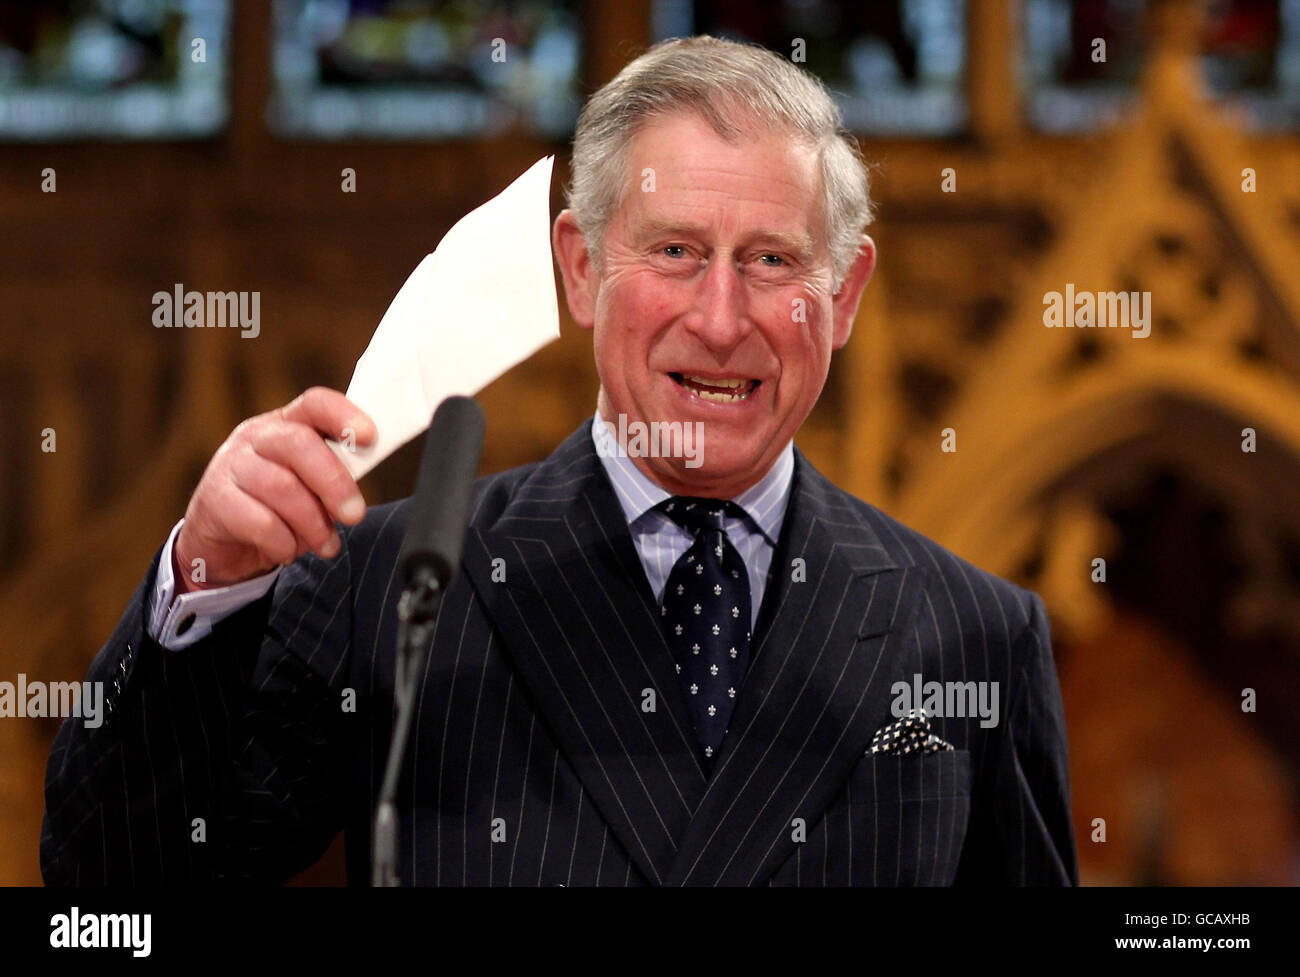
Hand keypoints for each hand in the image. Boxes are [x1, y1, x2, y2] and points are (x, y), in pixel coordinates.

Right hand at [172, 387, 375, 592]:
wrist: (223, 544)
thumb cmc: (278, 508)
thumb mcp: (309, 487)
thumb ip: (336, 477)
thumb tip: (365, 483)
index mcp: (286, 424)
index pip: (315, 404)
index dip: (343, 416)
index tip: (370, 436)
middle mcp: (256, 437)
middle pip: (299, 444)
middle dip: (334, 483)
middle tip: (355, 515)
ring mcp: (230, 464)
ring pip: (281, 487)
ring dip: (313, 523)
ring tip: (327, 545)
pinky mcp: (214, 499)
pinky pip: (259, 522)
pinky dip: (283, 542)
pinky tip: (287, 551)